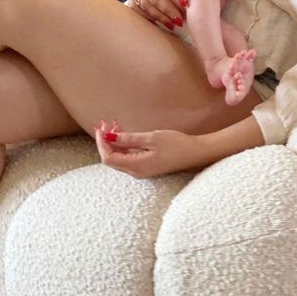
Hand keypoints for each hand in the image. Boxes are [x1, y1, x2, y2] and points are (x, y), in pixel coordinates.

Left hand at [94, 121, 208, 177]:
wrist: (195, 153)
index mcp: (136, 166)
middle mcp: (136, 172)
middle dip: (105, 141)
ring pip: (119, 157)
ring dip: (114, 142)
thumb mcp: (151, 138)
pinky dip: (122, 145)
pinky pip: (128, 157)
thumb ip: (129, 139)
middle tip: (106, 123)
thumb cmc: (176, 144)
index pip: (108, 158)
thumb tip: (109, 138)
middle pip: (112, 159)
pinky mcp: (146, 166)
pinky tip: (123, 133)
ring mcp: (141, 170)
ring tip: (113, 125)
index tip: (101, 127)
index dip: (101, 143)